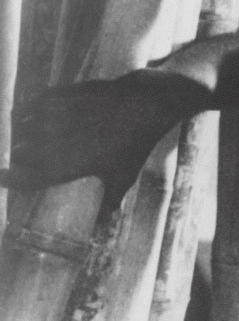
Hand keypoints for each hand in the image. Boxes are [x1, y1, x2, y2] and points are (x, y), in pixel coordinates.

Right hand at [1, 70, 211, 209]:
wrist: (142, 106)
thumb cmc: (133, 145)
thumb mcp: (123, 176)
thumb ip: (110, 201)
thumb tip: (106, 223)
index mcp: (60, 167)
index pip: (20, 179)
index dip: (8, 179)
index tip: (2, 177)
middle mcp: (49, 144)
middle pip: (17, 152)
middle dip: (18, 154)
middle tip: (24, 155)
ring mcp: (50, 118)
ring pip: (19, 126)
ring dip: (21, 131)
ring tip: (28, 134)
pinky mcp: (55, 97)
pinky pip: (30, 103)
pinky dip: (28, 108)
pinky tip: (32, 112)